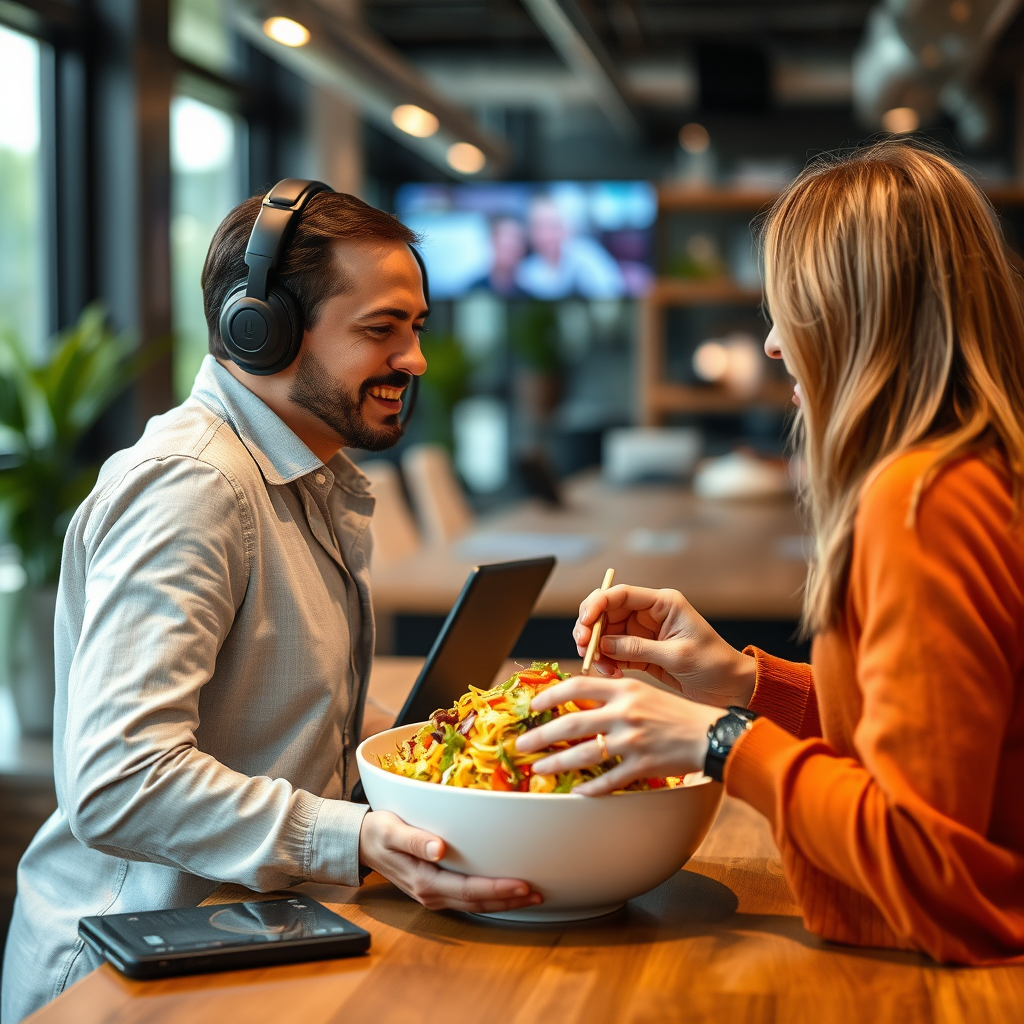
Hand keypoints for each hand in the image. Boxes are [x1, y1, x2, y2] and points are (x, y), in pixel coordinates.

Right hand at [358, 810, 541, 912]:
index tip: (522, 884)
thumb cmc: (378, 831)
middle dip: (509, 900)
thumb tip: (439, 848)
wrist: (361, 843)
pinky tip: (506, 892)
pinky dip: (490, 898)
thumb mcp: (392, 830)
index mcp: (424, 881)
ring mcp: (434, 895)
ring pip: (475, 905)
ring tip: (531, 896)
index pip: (469, 889)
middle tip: (538, 893)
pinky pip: (468, 899)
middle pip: (477, 902)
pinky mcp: (436, 889)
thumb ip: (415, 839)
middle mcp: (431, 893)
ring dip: (503, 902)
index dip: (497, 889)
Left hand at [515, 675, 726, 795]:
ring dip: (556, 764)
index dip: (549, 696)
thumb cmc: (676, 712)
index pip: (576, 686)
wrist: (709, 734)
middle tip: (522, 745)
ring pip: (583, 754)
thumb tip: (579, 696)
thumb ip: (614, 693)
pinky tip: (577, 793)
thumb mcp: (644, 691)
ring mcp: (632, 741)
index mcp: (624, 689)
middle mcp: (625, 712)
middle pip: (571, 724)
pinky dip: (591, 788)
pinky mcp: (642, 766)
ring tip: (539, 769)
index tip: (533, 706)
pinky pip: (609, 780)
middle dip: (541, 736)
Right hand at [574, 585, 755, 707]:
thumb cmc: (713, 664)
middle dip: (590, 629)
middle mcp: (649, 614)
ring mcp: (643, 633)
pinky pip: (613, 652)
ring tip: (602, 668)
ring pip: (605, 634)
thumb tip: (603, 643)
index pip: (620, 594)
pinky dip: (606, 662)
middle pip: (606, 612)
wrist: (731, 686)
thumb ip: (638, 648)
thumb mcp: (677, 655)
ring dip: (597, 649)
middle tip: (584, 648)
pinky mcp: (640, 652)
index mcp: (662, 603)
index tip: (584, 623)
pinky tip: (612, 673)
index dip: (597, 604)